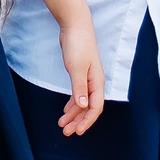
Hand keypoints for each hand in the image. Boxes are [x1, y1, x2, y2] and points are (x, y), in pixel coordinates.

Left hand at [56, 23, 105, 137]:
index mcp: (97, 82)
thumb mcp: (76, 67)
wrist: (75, 26)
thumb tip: (83, 106)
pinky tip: (65, 111)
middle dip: (79, 121)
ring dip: (73, 114)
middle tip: (67, 132)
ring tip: (62, 125)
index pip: (95, 107)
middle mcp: (94, 82)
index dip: (87, 121)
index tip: (78, 132)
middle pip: (89, 108)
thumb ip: (79, 87)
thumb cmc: (78, 45)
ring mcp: (87, 78)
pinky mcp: (80, 74)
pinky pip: (78, 94)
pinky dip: (72, 104)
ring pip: (82, 102)